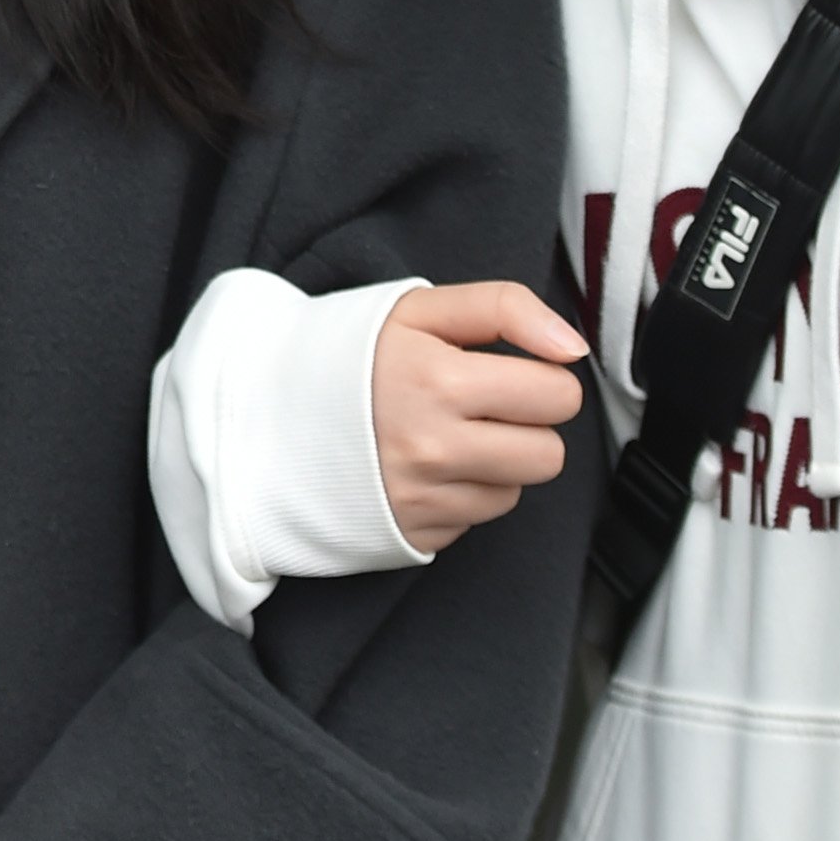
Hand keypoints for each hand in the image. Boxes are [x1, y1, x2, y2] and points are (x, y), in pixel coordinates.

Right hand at [374, 282, 589, 551]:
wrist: (268, 412)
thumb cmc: (350, 354)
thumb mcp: (419, 307)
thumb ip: (505, 308)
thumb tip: (571, 347)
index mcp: (437, 379)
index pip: (556, 394)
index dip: (543, 378)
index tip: (510, 372)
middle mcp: (432, 446)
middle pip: (549, 454)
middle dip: (527, 427)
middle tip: (484, 406)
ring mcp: (422, 496)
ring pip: (517, 491)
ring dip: (496, 464)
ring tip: (451, 435)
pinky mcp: (415, 533)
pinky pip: (477, 519)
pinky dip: (462, 493)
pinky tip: (427, 466)